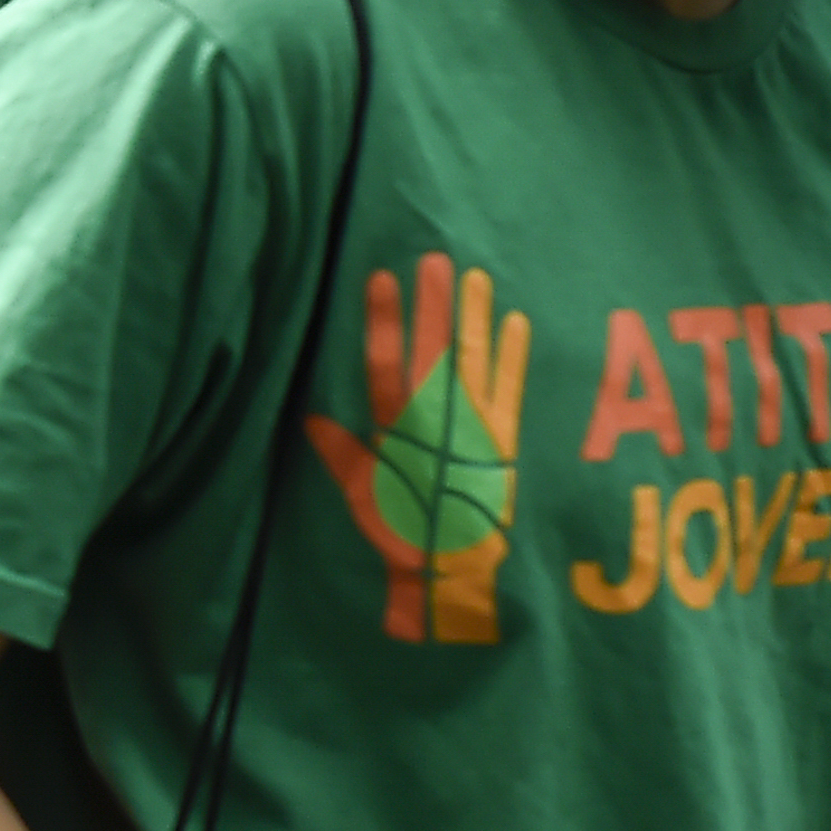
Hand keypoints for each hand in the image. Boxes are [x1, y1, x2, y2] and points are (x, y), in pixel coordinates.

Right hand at [303, 255, 532, 645]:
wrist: (455, 570)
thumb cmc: (402, 534)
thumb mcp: (362, 496)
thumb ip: (341, 455)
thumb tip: (313, 419)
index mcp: (396, 430)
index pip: (384, 363)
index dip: (383, 320)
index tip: (381, 278)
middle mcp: (435, 420)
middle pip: (433, 350)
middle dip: (433, 304)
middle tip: (436, 260)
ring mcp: (472, 426)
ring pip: (472, 360)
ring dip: (474, 317)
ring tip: (477, 277)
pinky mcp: (502, 439)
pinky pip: (509, 388)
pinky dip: (512, 356)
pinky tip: (517, 323)